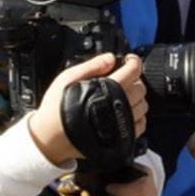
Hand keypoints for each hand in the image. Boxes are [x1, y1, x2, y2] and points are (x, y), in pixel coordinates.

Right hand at [28, 53, 147, 165]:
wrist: (51, 138)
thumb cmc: (57, 109)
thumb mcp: (68, 78)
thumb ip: (92, 66)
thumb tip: (110, 58)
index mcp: (107, 90)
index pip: (133, 71)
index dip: (134, 62)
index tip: (130, 60)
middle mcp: (118, 106)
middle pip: (141, 88)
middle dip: (134, 79)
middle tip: (123, 79)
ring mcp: (122, 123)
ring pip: (143, 106)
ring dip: (137, 98)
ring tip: (123, 96)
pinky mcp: (122, 137)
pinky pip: (141, 125)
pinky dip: (137, 116)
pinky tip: (125, 112)